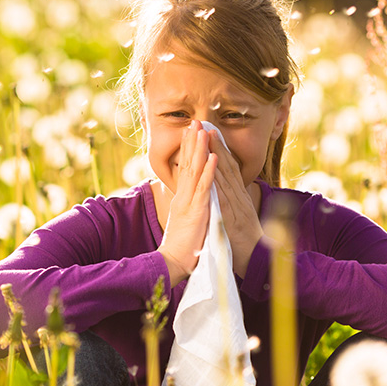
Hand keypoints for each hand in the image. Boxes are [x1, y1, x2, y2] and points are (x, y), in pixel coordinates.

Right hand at [157, 120, 218, 285]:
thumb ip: (187, 207)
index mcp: (182, 198)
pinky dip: (209, 171)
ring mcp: (189, 202)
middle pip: (187, 164)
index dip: (188, 150)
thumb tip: (189, 198)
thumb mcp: (184, 221)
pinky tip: (213, 157)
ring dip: (200, 149)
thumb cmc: (182, 247)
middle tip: (195, 121)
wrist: (173, 263)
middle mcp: (183, 196)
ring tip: (203, 131)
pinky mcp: (197, 211)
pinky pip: (204, 188)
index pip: (185, 169)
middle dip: (191, 142)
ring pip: (195, 171)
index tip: (191, 132)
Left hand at [206, 129, 263, 276]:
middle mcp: (238, 197)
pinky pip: (223, 196)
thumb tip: (226, 192)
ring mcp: (236, 206)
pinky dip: (218, 181)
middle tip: (205, 124)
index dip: (219, 149)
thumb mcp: (239, 218)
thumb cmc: (245, 242)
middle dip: (216, 144)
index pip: (228, 168)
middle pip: (226, 166)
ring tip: (206, 136)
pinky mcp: (232, 218)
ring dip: (216, 155)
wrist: (257, 261)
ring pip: (225, 176)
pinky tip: (211, 168)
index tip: (209, 132)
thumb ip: (233, 203)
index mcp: (238, 197)